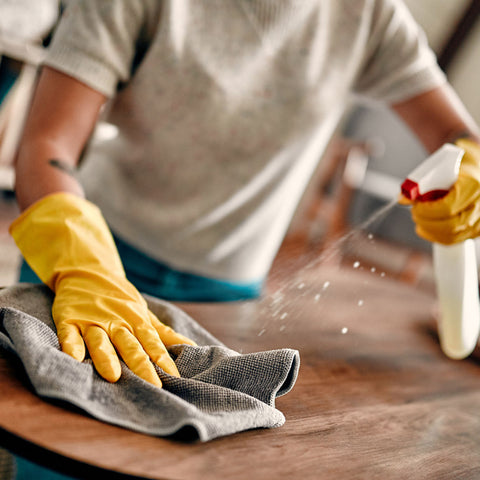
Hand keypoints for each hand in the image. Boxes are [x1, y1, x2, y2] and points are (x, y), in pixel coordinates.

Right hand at [10, 193, 195, 385]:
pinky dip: (71, 345)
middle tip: (152, 386)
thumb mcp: (143, 313)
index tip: (174, 378)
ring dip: (107, 357)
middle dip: (141, 366)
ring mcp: (92, 321)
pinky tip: (74, 359)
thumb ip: (163, 333)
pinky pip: (70, 334)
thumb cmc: (120, 299)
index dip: (163, 360)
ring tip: (113, 376)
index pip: (152, 342)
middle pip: (130, 346)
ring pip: (100, 341)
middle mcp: (116, 322)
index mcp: (136, 321)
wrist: (88, 271)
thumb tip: (192, 346)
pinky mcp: (70, 319)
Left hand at [402, 138, 479, 243]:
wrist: (477, 167)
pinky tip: (428, 227)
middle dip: (426, 222)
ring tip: (420, 218)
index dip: (426, 211)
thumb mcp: (440, 165)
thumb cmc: (459, 163)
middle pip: (450, 227)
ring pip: (452, 237)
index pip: (447, 208)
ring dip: (430, 230)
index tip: (416, 206)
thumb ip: (420, 181)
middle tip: (415, 213)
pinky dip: (438, 236)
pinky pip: (456, 240)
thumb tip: (402, 198)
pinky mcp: (478, 229)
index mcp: (473, 186)